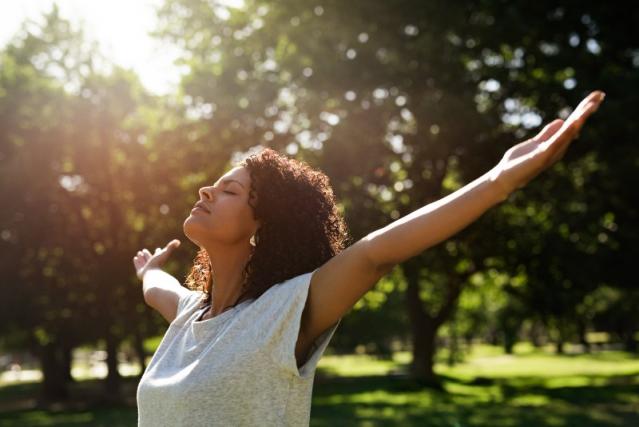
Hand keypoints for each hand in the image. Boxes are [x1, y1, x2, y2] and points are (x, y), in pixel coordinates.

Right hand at [132, 239, 180, 279]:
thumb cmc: (159, 264)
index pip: (159, 255)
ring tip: (139, 253)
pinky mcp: (141, 273)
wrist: (153, 276)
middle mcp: (153, 265)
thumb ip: (171, 246)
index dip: (158, 252)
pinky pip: (138, 266)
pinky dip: (137, 262)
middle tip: (144, 250)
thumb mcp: (165, 253)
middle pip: (150, 259)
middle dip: (147, 254)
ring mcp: (146, 269)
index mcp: (159, 261)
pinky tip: (135, 258)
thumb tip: (178, 241)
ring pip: (144, 262)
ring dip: (142, 257)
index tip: (158, 249)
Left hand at [489, 90, 605, 196]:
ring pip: (569, 132)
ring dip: (580, 118)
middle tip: (600, 94)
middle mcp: (557, 148)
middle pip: (575, 125)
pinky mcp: (541, 156)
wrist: (503, 178)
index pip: (572, 123)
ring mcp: (550, 152)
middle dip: (586, 110)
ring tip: (593, 104)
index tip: (596, 96)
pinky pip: (556, 142)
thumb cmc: (517, 163)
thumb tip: (561, 120)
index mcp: (556, 144)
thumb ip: (547, 133)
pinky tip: (574, 122)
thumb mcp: (534, 143)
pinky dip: (565, 133)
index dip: (583, 110)